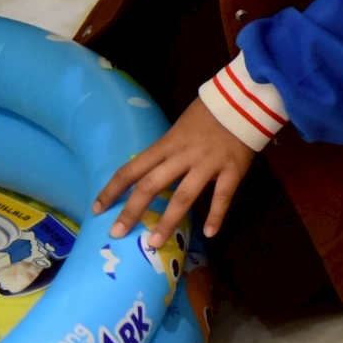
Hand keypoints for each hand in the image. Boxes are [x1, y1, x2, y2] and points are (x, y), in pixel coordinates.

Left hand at [95, 99, 256, 245]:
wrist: (245, 99)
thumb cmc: (209, 111)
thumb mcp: (180, 126)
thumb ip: (168, 149)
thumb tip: (154, 170)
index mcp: (167, 144)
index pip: (132, 169)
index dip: (112, 189)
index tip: (97, 208)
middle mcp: (183, 156)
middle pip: (151, 186)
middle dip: (132, 211)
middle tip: (117, 233)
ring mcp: (208, 164)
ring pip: (183, 196)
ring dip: (168, 221)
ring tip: (155, 242)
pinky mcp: (232, 169)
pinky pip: (223, 196)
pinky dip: (217, 215)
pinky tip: (211, 233)